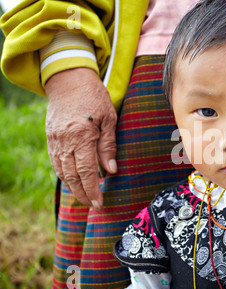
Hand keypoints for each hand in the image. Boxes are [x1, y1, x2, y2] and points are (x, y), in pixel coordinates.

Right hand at [45, 68, 116, 210]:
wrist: (68, 81)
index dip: (93, 190)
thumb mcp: (109, 119)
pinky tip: (73, 182)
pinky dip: (64, 175)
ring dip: (73, 188)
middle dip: (83, 194)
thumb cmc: (94, 98)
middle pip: (72, 176)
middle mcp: (65, 141)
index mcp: (82, 136)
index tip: (99, 203)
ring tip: (85, 198)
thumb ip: (108, 146)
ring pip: (62, 171)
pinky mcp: (50, 139)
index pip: (86, 171)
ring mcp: (55, 140)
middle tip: (94, 205)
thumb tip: (110, 170)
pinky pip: (56, 162)